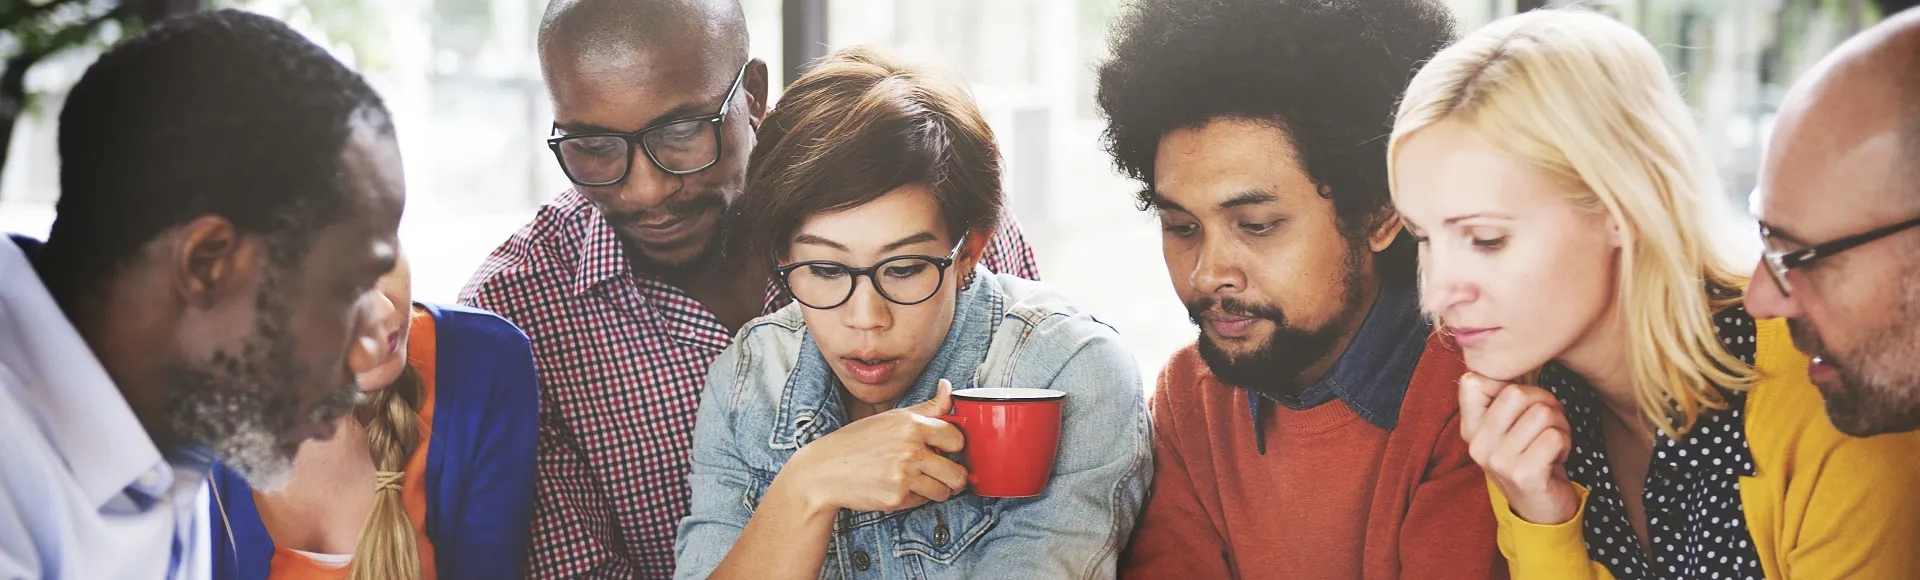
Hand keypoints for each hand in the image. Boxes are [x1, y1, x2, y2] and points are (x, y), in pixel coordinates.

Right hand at [771, 379, 968, 515]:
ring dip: (937, 489)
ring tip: (919, 480)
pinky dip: (914, 498)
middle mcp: (911, 449)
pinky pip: (922, 502)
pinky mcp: (896, 498)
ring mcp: (904, 475)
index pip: (957, 439)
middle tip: (943, 472)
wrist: (825, 471)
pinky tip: (898, 486)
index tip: (948, 449)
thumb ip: (927, 407)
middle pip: (958, 473)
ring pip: (944, 492)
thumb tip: (948, 387)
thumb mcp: (891, 417)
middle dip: (954, 475)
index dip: (955, 446)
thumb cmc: (857, 442)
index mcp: (912, 425)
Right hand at [1458, 372, 1580, 524]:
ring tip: (1552, 442)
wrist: (1539, 510)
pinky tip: (1557, 457)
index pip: (1472, 381)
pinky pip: (1555, 436)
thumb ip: (1500, 400)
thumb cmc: (1528, 458)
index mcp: (1470, 428)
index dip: (1507, 384)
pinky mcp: (1523, 474)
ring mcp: (1498, 460)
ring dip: (1559, 426)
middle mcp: (1477, 443)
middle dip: (1544, 402)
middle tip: (1547, 423)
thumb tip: (1501, 364)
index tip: (1519, 405)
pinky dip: (1565, 443)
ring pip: (1542, 413)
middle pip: (1517, 392)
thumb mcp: (1505, 430)